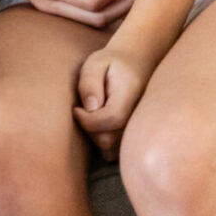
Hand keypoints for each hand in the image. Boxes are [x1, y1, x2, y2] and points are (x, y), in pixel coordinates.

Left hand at [74, 35, 164, 160]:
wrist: (138, 64)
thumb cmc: (111, 63)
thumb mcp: (96, 63)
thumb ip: (90, 83)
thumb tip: (90, 107)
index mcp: (129, 98)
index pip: (110, 120)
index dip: (86, 119)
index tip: (75, 109)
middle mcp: (139, 119)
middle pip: (108, 139)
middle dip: (88, 128)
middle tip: (82, 111)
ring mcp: (139, 131)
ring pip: (110, 150)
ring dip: (95, 137)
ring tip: (92, 117)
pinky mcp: (135, 138)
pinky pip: (115, 152)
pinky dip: (104, 142)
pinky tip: (99, 125)